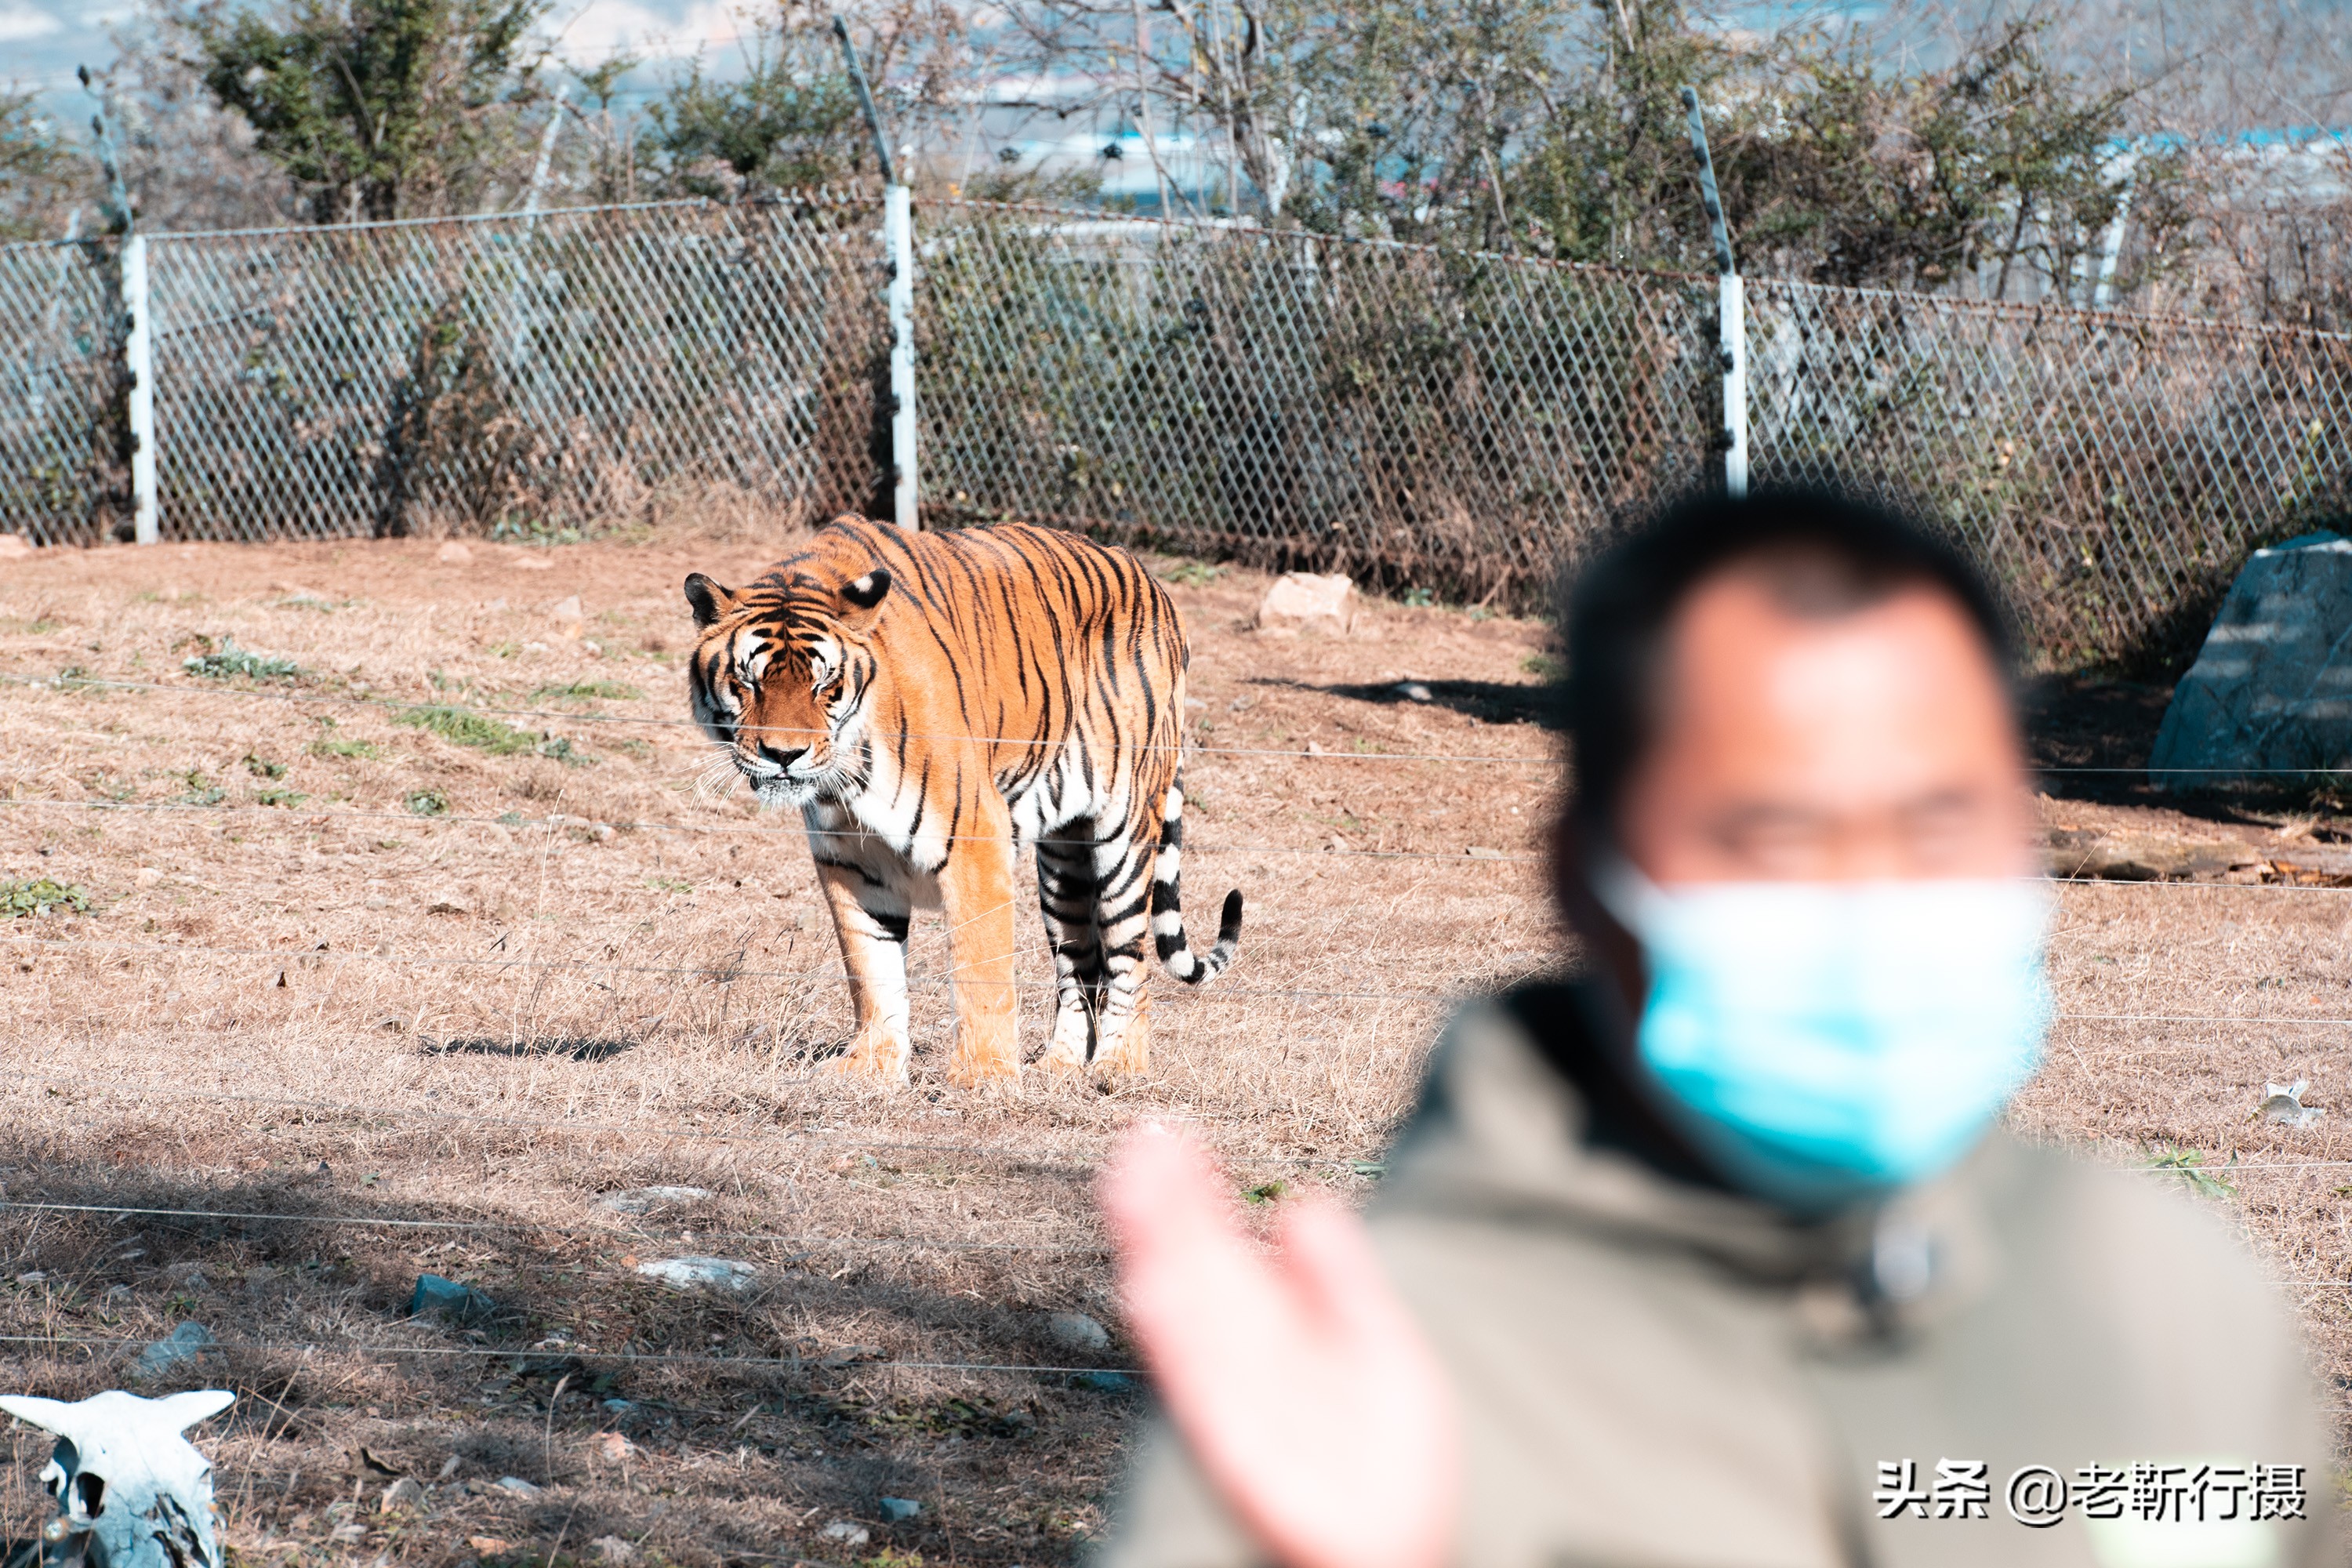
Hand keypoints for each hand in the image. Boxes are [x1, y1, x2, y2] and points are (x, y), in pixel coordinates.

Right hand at [1101, 1126, 1458, 1567]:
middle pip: (1196, 1270)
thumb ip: (1340, 1277)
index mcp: (1268, 1331)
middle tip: (1141, 1142)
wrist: (1393, 1544)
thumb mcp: (1375, 1343)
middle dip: (1167, 1209)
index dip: (1191, 1195)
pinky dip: (1175, 1337)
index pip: (1219, 1248)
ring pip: (1188, 1314)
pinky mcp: (1241, 1450)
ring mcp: (1237, 1404)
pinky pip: (1203, 1386)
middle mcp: (1241, 1361)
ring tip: (1132, 1187)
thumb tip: (1303, 1201)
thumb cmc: (1380, 1455)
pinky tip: (1149, 1285)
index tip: (1165, 1137)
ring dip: (1158, 1253)